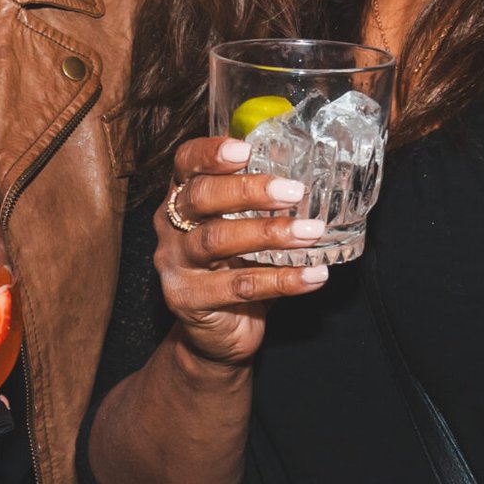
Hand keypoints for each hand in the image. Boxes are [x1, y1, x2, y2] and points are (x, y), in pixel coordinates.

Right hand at [156, 136, 330, 368]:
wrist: (217, 334)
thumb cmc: (235, 270)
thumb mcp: (243, 229)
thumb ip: (260, 202)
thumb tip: (308, 170)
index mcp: (181, 198)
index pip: (185, 164)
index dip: (211, 153)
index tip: (246, 149)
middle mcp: (170, 227)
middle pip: (201, 198)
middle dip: (249, 191)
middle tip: (294, 191)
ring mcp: (175, 265)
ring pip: (217, 241)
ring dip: (269, 234)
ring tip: (311, 232)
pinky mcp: (188, 300)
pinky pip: (238, 287)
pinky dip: (281, 280)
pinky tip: (313, 275)